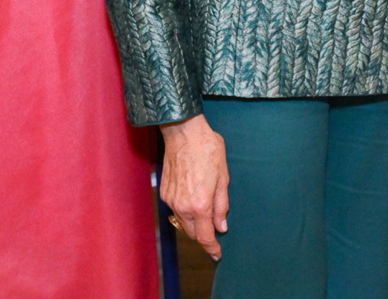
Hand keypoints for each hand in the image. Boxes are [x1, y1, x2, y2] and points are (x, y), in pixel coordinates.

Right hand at [160, 114, 229, 259]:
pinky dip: (185, 209)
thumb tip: (221, 226)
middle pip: (192, 232)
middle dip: (203, 234)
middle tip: (215, 228)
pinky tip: (193, 194)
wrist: (184, 133)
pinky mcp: (165, 192)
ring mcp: (171, 200)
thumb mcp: (223, 177)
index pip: (204, 236)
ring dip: (194, 221)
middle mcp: (182, 206)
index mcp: (200, 204)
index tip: (217, 254)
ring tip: (205, 207)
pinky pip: (176, 208)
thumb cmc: (208, 150)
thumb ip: (222, 205)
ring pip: (183, 221)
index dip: (211, 248)